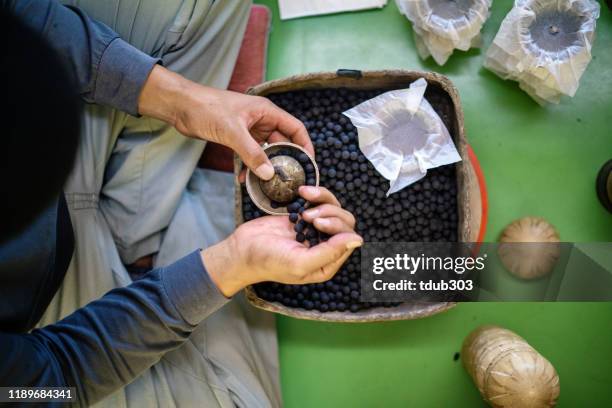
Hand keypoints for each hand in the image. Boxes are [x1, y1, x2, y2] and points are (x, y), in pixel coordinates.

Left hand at [138, 65, 312, 179]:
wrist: (181, 106)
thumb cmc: (207, 109)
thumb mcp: (233, 133)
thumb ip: (252, 154)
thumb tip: (269, 174)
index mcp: (267, 112)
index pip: (296, 128)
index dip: (305, 146)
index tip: (310, 164)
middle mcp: (262, 120)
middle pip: (283, 142)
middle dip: (286, 161)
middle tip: (291, 180)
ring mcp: (250, 129)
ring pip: (266, 151)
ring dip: (266, 167)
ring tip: (269, 185)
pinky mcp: (237, 138)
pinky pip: (250, 155)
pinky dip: (250, 167)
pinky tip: (245, 180)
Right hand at [202, 186, 361, 296]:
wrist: (242, 249)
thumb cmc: (268, 261)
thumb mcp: (299, 262)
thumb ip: (330, 252)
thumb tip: (358, 240)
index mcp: (328, 263)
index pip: (349, 240)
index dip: (337, 228)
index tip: (314, 223)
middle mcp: (326, 247)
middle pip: (345, 222)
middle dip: (329, 214)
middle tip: (307, 216)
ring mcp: (315, 230)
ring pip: (335, 208)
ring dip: (322, 202)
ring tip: (304, 205)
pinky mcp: (304, 214)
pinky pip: (321, 200)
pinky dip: (315, 194)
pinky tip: (302, 193)